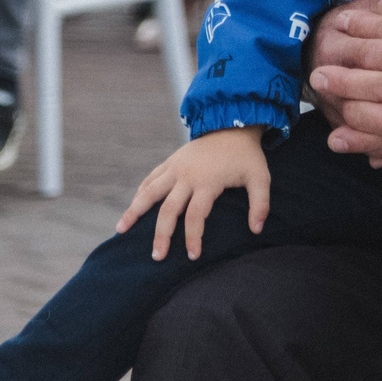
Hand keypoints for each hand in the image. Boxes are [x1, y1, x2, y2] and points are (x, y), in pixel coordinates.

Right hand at [117, 124, 268, 261]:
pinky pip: (150, 178)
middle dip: (161, 234)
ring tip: (120, 230)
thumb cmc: (247, 156)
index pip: (196, 215)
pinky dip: (140, 193)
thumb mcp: (261, 177)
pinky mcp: (170, 161)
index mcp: (208, 182)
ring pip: (150, 192)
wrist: (233, 124)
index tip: (193, 256)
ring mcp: (176, 168)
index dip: (193, 237)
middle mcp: (187, 176)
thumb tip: (257, 230)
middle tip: (157, 256)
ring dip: (134, 211)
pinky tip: (132, 208)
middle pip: (168, 209)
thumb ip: (260, 204)